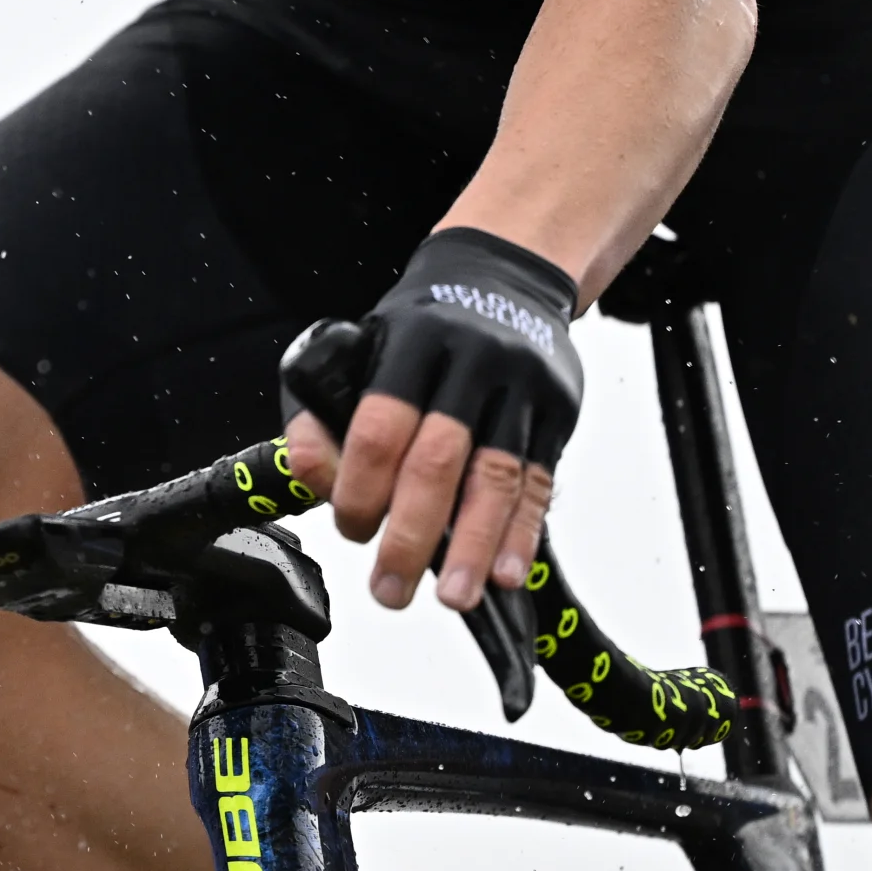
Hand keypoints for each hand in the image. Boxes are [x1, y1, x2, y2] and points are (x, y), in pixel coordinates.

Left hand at [280, 227, 582, 613]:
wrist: (508, 274)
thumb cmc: (424, 323)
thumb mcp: (364, 344)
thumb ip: (326, 410)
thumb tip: (314, 479)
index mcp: (413, 342)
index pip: (381, 426)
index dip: (360, 486)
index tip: (351, 528)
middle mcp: (471, 361)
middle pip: (438, 459)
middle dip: (411, 534)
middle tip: (390, 588)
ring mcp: (521, 387)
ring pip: (496, 476)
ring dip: (474, 546)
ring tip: (454, 596)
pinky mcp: (558, 412)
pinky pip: (539, 481)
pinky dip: (522, 532)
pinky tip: (505, 570)